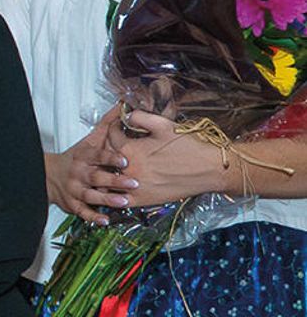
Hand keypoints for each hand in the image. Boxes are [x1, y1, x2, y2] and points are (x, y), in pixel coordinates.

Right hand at [45, 106, 137, 224]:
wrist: (47, 175)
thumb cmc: (75, 158)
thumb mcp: (89, 140)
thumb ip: (107, 125)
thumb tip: (122, 106)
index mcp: (83, 157)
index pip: (97, 156)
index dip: (110, 158)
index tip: (125, 159)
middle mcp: (77, 174)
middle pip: (96, 178)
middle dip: (114, 181)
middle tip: (133, 183)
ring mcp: (74, 190)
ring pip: (90, 196)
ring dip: (107, 200)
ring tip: (123, 202)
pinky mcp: (72, 205)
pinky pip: (82, 212)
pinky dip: (92, 217)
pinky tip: (105, 220)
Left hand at [106, 109, 224, 206]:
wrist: (211, 169)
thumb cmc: (189, 145)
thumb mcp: (163, 125)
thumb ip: (140, 118)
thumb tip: (126, 115)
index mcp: (130, 149)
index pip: (110, 137)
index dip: (113, 129)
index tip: (117, 127)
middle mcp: (128, 169)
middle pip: (106, 159)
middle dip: (108, 151)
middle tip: (115, 146)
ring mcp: (133, 187)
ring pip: (109, 180)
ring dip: (109, 172)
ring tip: (116, 166)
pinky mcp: (141, 201)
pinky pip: (118, 199)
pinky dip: (116, 193)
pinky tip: (121, 185)